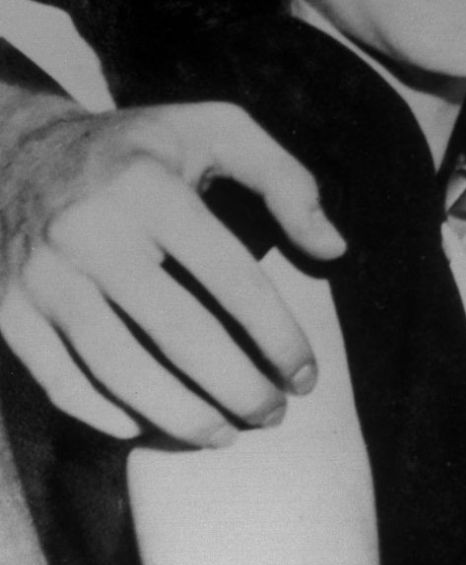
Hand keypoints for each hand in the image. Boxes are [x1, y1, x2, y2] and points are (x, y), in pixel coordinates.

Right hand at [0, 93, 344, 445]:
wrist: (18, 151)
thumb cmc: (142, 146)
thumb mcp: (219, 129)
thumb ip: (287, 181)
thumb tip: (335, 248)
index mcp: (149, 188)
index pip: (230, 277)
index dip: (277, 334)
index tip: (307, 374)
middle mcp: (89, 233)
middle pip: (178, 333)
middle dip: (236, 386)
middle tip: (274, 416)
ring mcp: (42, 276)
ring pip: (119, 368)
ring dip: (180, 414)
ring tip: (226, 434)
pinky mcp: (9, 310)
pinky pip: (60, 380)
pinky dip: (106, 413)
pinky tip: (149, 425)